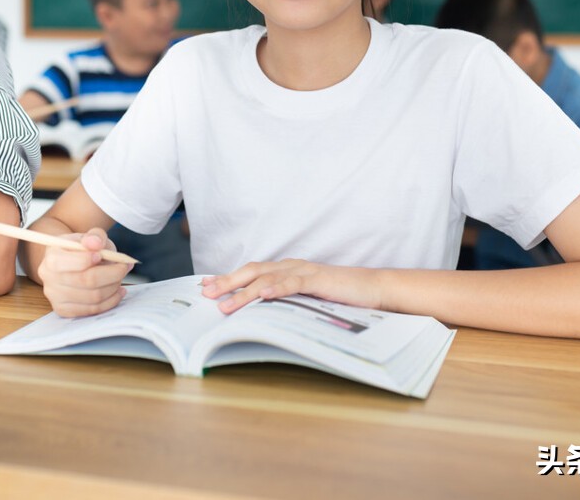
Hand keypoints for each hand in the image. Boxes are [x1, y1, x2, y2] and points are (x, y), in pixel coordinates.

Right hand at [37, 228, 130, 317]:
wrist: (71, 262)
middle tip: (124, 266)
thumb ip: (95, 236)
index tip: (103, 254)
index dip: (90, 259)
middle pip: (87, 281)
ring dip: (114, 287)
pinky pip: (93, 310)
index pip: (72, 262)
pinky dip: (111, 301)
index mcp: (51, 256)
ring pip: (94, 297)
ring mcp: (55, 296)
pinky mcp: (64, 310)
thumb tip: (96, 243)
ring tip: (121, 276)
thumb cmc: (82, 249)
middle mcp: (49, 278)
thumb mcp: (89, 237)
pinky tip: (117, 290)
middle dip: (112, 274)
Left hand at [200, 259, 381, 314]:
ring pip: (267, 279)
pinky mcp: (319, 280)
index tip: (206, 286)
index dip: (228, 278)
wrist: (373, 288)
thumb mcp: (307, 300)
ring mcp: (305, 271)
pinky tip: (263, 295)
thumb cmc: (340, 296)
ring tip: (225, 304)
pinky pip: (294, 283)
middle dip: (227, 282)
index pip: (251, 272)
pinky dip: (277, 288)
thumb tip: (260, 314)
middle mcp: (291, 266)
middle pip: (252, 271)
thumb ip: (285, 301)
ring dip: (244, 291)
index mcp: (287, 270)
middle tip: (206, 294)